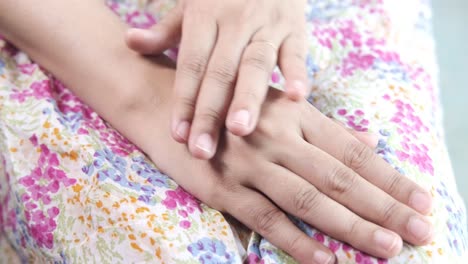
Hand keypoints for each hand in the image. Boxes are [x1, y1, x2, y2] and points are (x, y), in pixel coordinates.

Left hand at [126, 0, 308, 159]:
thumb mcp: (191, 5)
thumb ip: (165, 30)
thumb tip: (130, 42)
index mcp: (204, 17)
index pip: (191, 65)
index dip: (184, 101)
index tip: (178, 135)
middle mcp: (234, 22)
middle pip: (220, 72)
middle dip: (210, 112)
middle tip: (202, 149)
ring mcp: (266, 25)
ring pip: (255, 65)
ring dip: (248, 98)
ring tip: (240, 130)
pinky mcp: (294, 27)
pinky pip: (296, 52)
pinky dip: (298, 73)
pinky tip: (297, 98)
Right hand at [138, 89, 433, 262]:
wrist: (165, 102)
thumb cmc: (226, 105)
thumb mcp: (274, 106)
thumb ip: (316, 128)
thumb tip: (365, 145)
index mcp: (294, 114)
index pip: (353, 150)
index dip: (390, 176)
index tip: (421, 199)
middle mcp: (277, 137)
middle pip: (340, 177)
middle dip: (384, 206)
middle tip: (421, 231)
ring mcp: (249, 163)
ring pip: (309, 199)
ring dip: (351, 227)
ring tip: (388, 247)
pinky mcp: (221, 187)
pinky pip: (265, 218)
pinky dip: (296, 240)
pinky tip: (325, 260)